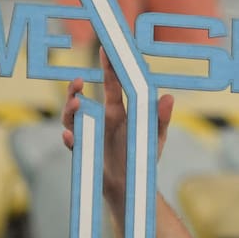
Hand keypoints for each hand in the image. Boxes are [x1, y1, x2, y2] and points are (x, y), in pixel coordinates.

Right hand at [61, 52, 174, 197]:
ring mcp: (89, 136)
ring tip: (77, 104)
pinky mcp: (84, 154)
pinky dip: (70, 139)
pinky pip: (73, 144)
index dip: (108, 67)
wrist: (131, 188)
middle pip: (83, 98)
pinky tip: (71, 136)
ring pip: (72, 118)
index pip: (111, 84)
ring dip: (70, 110)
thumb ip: (161, 118)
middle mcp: (101, 121)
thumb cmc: (144, 159)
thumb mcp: (156, 137)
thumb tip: (168, 97)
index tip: (105, 49)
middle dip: (76, 88)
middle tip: (78, 82)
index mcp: (119, 112)